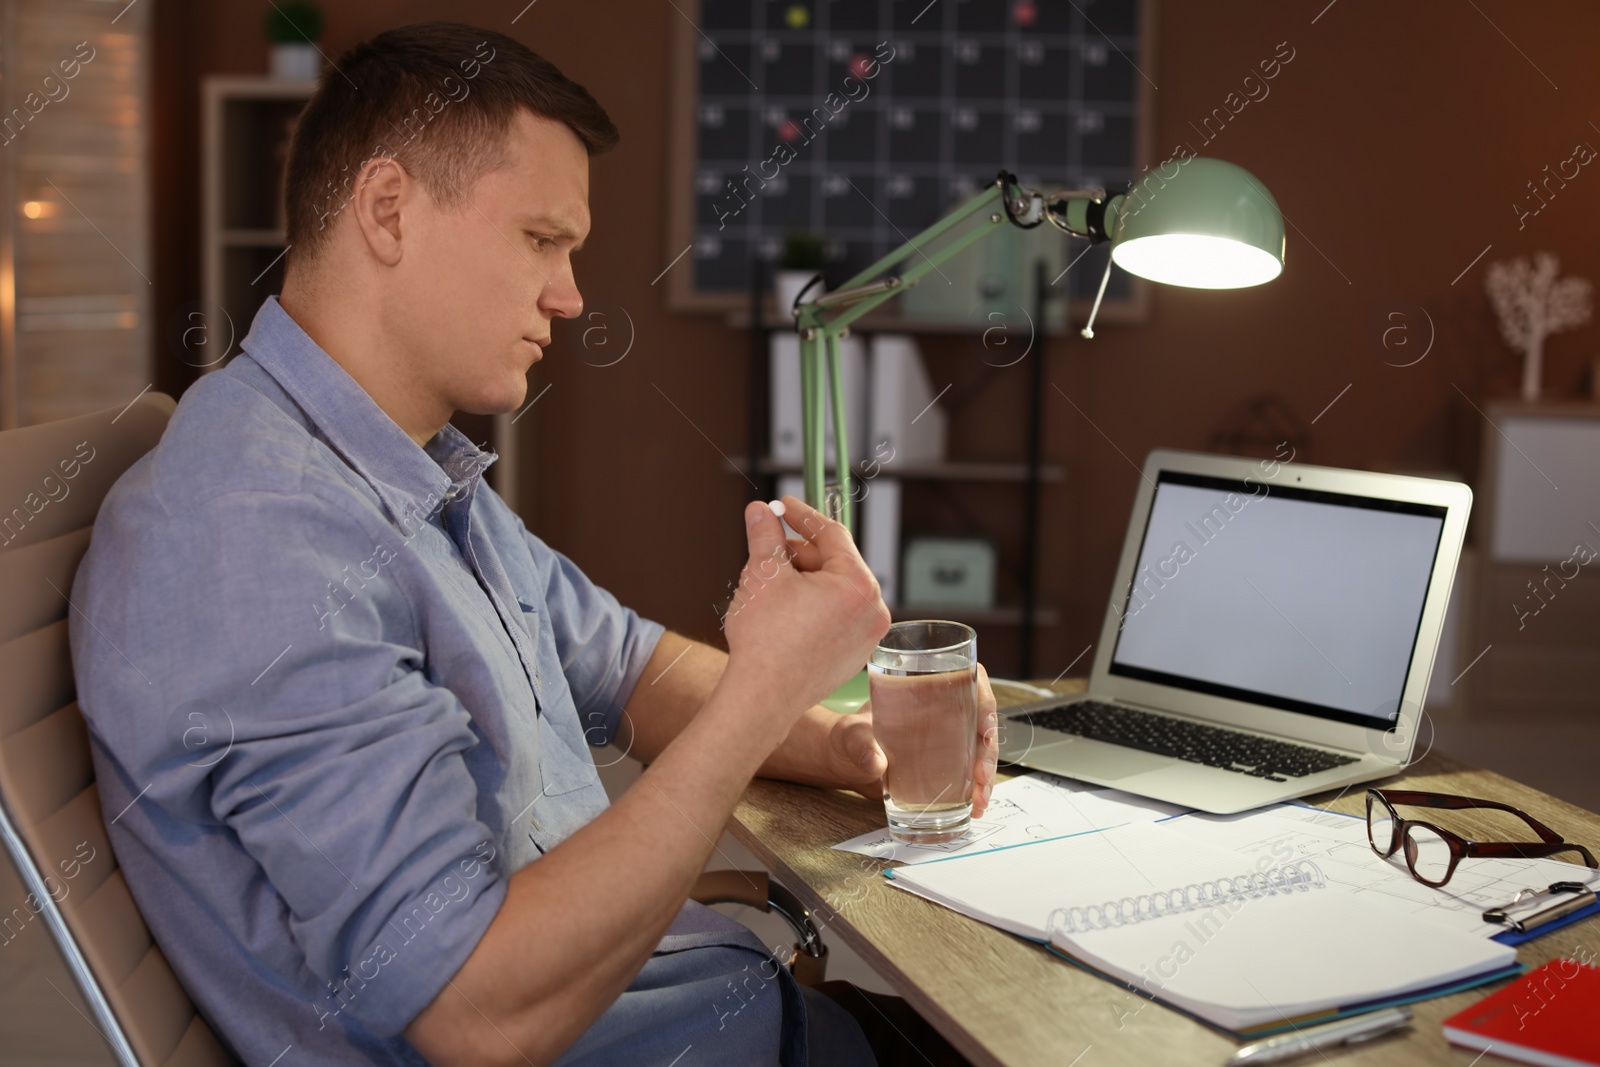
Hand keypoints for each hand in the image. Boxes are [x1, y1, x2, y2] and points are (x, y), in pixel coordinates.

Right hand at [721, 496, 890, 729]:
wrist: (762, 697)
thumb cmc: (766, 640)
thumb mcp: (762, 574)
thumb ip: (764, 536)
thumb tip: (758, 512)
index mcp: (859, 585)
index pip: (832, 534)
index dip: (802, 515)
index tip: (783, 507)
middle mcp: (873, 610)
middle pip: (835, 563)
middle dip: (799, 553)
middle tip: (768, 550)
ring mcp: (866, 636)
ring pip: (834, 591)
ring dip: (803, 580)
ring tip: (770, 586)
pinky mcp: (853, 656)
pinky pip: (835, 617)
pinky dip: (812, 607)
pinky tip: (782, 612)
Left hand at [826, 663, 1000, 818]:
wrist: (847, 760)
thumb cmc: (852, 736)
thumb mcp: (853, 736)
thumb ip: (861, 746)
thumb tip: (875, 763)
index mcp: (927, 688)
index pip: (971, 683)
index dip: (986, 704)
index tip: (985, 731)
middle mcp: (945, 710)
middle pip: (982, 722)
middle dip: (988, 751)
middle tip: (980, 777)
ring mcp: (949, 737)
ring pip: (981, 749)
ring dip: (987, 774)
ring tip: (980, 799)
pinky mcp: (947, 762)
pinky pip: (971, 771)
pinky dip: (978, 788)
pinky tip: (977, 804)